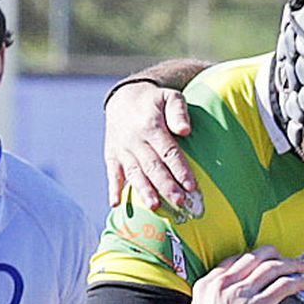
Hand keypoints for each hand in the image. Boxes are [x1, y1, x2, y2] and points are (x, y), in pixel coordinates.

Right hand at [106, 82, 200, 213]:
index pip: (168, 151)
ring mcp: (122, 150)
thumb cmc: (155, 102)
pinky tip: (115, 204)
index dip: (180, 169)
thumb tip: (185, 130)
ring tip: (154, 206)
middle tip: (180, 201)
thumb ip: (178, 111)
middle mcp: (135, 140)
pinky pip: (112, 175)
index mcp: (151, 125)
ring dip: (144, 191)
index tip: (191, 186)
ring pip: (134, 173)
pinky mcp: (112, 157)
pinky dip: (113, 190)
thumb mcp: (170, 97)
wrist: (123, 98)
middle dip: (166, 185)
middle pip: (152, 166)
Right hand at [183, 247, 303, 303]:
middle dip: (270, 253)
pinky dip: (296, 281)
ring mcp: (241, 293)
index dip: (248, 258)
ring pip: (270, 268)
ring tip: (301, 266)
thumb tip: (208, 303)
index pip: (231, 262)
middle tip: (281, 257)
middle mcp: (224, 284)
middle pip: (252, 258)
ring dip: (289, 264)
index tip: (258, 260)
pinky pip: (282, 286)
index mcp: (207, 285)